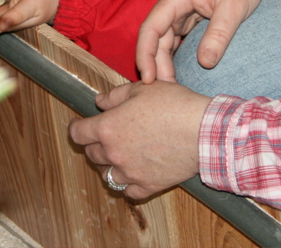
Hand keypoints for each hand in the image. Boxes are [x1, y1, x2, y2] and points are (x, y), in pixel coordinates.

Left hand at [67, 81, 209, 199]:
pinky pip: (128, 190)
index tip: (80, 126)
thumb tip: (100, 101)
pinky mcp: (148, 185)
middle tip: (106, 136)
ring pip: (107, 174)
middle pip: (92, 153)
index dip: (77, 128)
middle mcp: (114, 153)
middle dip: (95, 144)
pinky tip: (134, 173)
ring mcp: (130, 172)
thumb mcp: (141, 89)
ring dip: (109, 165)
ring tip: (119, 156)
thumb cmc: (173, 105)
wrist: (203, 131)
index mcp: (107, 128)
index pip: (78, 133)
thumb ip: (115, 96)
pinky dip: (127, 183)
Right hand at [136, 0, 276, 82]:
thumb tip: (204, 65)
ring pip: (166, 39)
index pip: (150, 29)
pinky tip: (180, 71)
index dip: (145, 56)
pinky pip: (177, 37)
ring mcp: (180, 7)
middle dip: (157, 65)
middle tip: (167, 92)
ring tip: (173, 86)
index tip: (148, 80)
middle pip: (156, 38)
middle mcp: (172, 1)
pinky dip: (177, 54)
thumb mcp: (233, 8)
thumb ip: (218, 36)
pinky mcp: (190, 13)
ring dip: (166, 61)